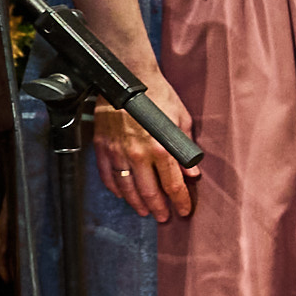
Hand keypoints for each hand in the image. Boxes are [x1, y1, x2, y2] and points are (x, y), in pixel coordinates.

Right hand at [94, 77, 197, 220]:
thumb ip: (187, 148)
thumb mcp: (182, 119)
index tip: (184, 211)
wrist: (130, 77)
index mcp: (162, 148)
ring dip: (136, 203)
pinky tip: (122, 194)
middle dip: (159, 208)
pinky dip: (115, 188)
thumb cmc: (159, 94)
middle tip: (163, 217)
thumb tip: (192, 171)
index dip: (180, 201)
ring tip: (144, 211)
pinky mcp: (102, 146)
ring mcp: (118, 152)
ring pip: (127, 188)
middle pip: (149, 192)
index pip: (173, 184)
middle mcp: (139, 154)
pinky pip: (107, 175)